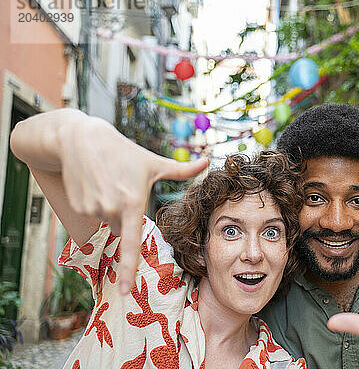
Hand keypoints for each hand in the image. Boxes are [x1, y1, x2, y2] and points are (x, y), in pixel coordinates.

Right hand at [59, 117, 207, 293]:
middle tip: (124, 189)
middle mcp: (111, 209)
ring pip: (108, 222)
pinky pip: (93, 216)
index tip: (127, 291)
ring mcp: (92, 209)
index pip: (131, 244)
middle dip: (126, 216)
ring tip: (109, 183)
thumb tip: (208, 162)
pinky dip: (96, 205)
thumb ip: (182, 170)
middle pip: (123, 229)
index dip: (128, 270)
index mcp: (133, 202)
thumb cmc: (123, 151)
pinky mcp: (78, 207)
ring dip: (111, 209)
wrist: (80, 139)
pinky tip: (95, 184)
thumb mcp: (153, 162)